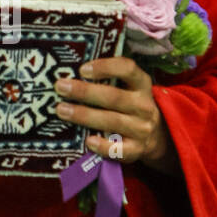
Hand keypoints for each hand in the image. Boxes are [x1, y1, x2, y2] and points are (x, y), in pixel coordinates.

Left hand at [54, 55, 180, 173]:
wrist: (156, 136)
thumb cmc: (129, 105)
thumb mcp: (128, 89)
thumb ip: (108, 81)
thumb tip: (70, 75)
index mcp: (141, 85)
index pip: (128, 69)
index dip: (106, 67)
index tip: (82, 69)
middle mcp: (143, 106)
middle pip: (114, 97)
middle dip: (85, 92)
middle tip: (61, 87)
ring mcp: (141, 129)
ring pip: (112, 121)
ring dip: (85, 115)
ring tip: (62, 110)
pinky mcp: (136, 150)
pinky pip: (119, 150)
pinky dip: (104, 146)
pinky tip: (88, 141)